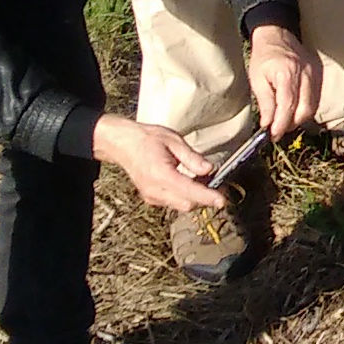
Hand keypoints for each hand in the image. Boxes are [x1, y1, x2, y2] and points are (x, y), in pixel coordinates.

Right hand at [93, 114, 222, 210]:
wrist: (122, 143)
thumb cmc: (146, 138)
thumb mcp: (173, 141)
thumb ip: (192, 157)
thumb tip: (210, 169)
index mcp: (161, 175)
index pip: (190, 192)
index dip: (208, 198)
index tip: (222, 201)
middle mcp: (155, 190)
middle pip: (187, 204)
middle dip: (204, 198)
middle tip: (217, 184)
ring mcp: (151, 196)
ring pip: (180, 206)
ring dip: (194, 197)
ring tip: (203, 180)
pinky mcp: (150, 197)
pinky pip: (171, 202)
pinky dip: (183, 196)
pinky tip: (188, 181)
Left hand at [244, 24, 319, 140]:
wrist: (277, 35)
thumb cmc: (263, 56)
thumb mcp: (257, 79)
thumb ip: (265, 103)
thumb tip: (267, 125)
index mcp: (287, 73)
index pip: (288, 106)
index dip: (281, 124)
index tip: (273, 135)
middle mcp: (305, 74)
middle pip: (305, 110)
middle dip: (291, 124)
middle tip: (277, 131)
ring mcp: (314, 74)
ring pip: (312, 107)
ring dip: (298, 118)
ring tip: (283, 122)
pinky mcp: (318, 74)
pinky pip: (314, 98)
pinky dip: (304, 108)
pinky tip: (292, 110)